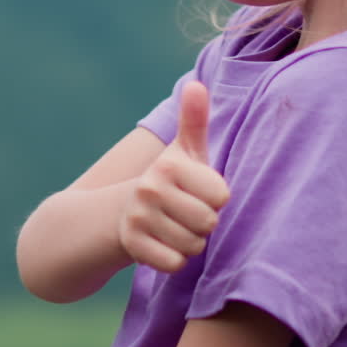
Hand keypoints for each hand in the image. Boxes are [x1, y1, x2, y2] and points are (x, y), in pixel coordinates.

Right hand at [119, 81, 228, 271]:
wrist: (125, 211)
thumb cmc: (170, 180)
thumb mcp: (184, 151)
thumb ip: (194, 119)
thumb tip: (196, 84)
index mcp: (170, 165)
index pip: (221, 196)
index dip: (216, 199)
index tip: (199, 193)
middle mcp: (150, 189)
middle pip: (208, 222)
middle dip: (205, 223)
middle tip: (188, 213)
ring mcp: (138, 217)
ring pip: (193, 245)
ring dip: (191, 242)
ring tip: (177, 227)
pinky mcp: (132, 245)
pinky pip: (174, 263)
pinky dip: (175, 260)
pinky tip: (165, 244)